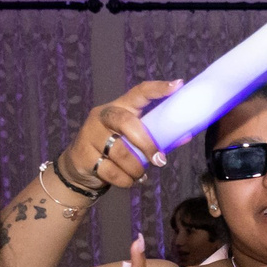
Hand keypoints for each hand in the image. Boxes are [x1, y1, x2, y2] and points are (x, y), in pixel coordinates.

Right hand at [62, 80, 179, 190]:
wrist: (80, 166)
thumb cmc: (114, 149)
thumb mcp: (133, 139)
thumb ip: (157, 137)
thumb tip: (186, 135)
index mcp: (120, 107)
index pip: (139, 92)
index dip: (157, 89)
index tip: (177, 86)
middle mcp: (103, 115)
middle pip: (126, 122)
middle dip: (147, 144)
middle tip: (160, 161)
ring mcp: (90, 134)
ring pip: (120, 152)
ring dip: (136, 168)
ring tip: (141, 175)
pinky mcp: (84, 155)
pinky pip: (110, 171)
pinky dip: (125, 180)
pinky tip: (129, 180)